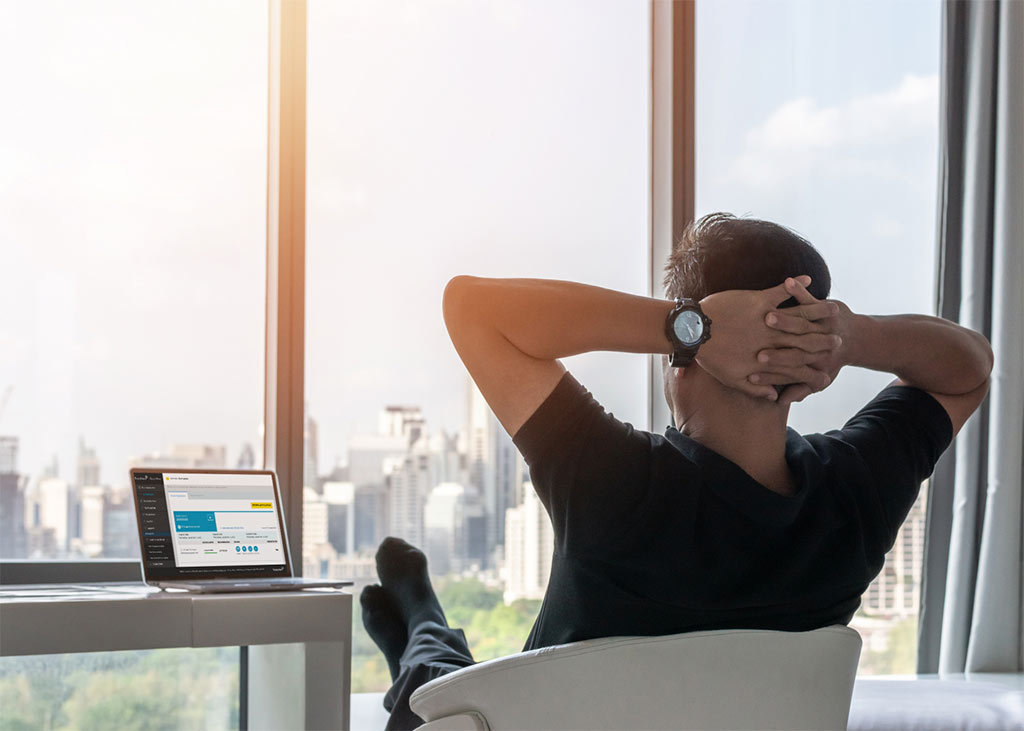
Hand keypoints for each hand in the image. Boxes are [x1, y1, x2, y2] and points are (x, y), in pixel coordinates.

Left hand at [697, 276, 841, 401]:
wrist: (692, 331)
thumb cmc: (709, 356)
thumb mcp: (732, 378)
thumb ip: (755, 388)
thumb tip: (774, 397)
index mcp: (767, 359)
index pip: (797, 366)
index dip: (813, 368)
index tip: (828, 370)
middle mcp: (772, 340)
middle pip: (805, 341)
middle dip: (823, 341)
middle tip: (839, 338)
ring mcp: (767, 319)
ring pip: (799, 317)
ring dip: (818, 313)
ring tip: (834, 310)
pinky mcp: (758, 300)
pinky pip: (782, 291)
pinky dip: (795, 286)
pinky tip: (808, 280)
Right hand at [754, 277, 852, 404]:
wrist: (859, 340)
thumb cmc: (831, 362)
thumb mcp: (816, 382)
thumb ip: (797, 390)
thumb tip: (780, 401)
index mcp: (810, 363)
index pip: (788, 368)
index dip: (770, 373)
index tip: (752, 374)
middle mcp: (815, 344)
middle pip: (793, 345)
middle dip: (775, 346)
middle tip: (757, 350)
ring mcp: (820, 324)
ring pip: (802, 321)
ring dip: (786, 319)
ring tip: (769, 316)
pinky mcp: (822, 307)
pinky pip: (809, 298)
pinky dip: (799, 289)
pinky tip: (788, 281)